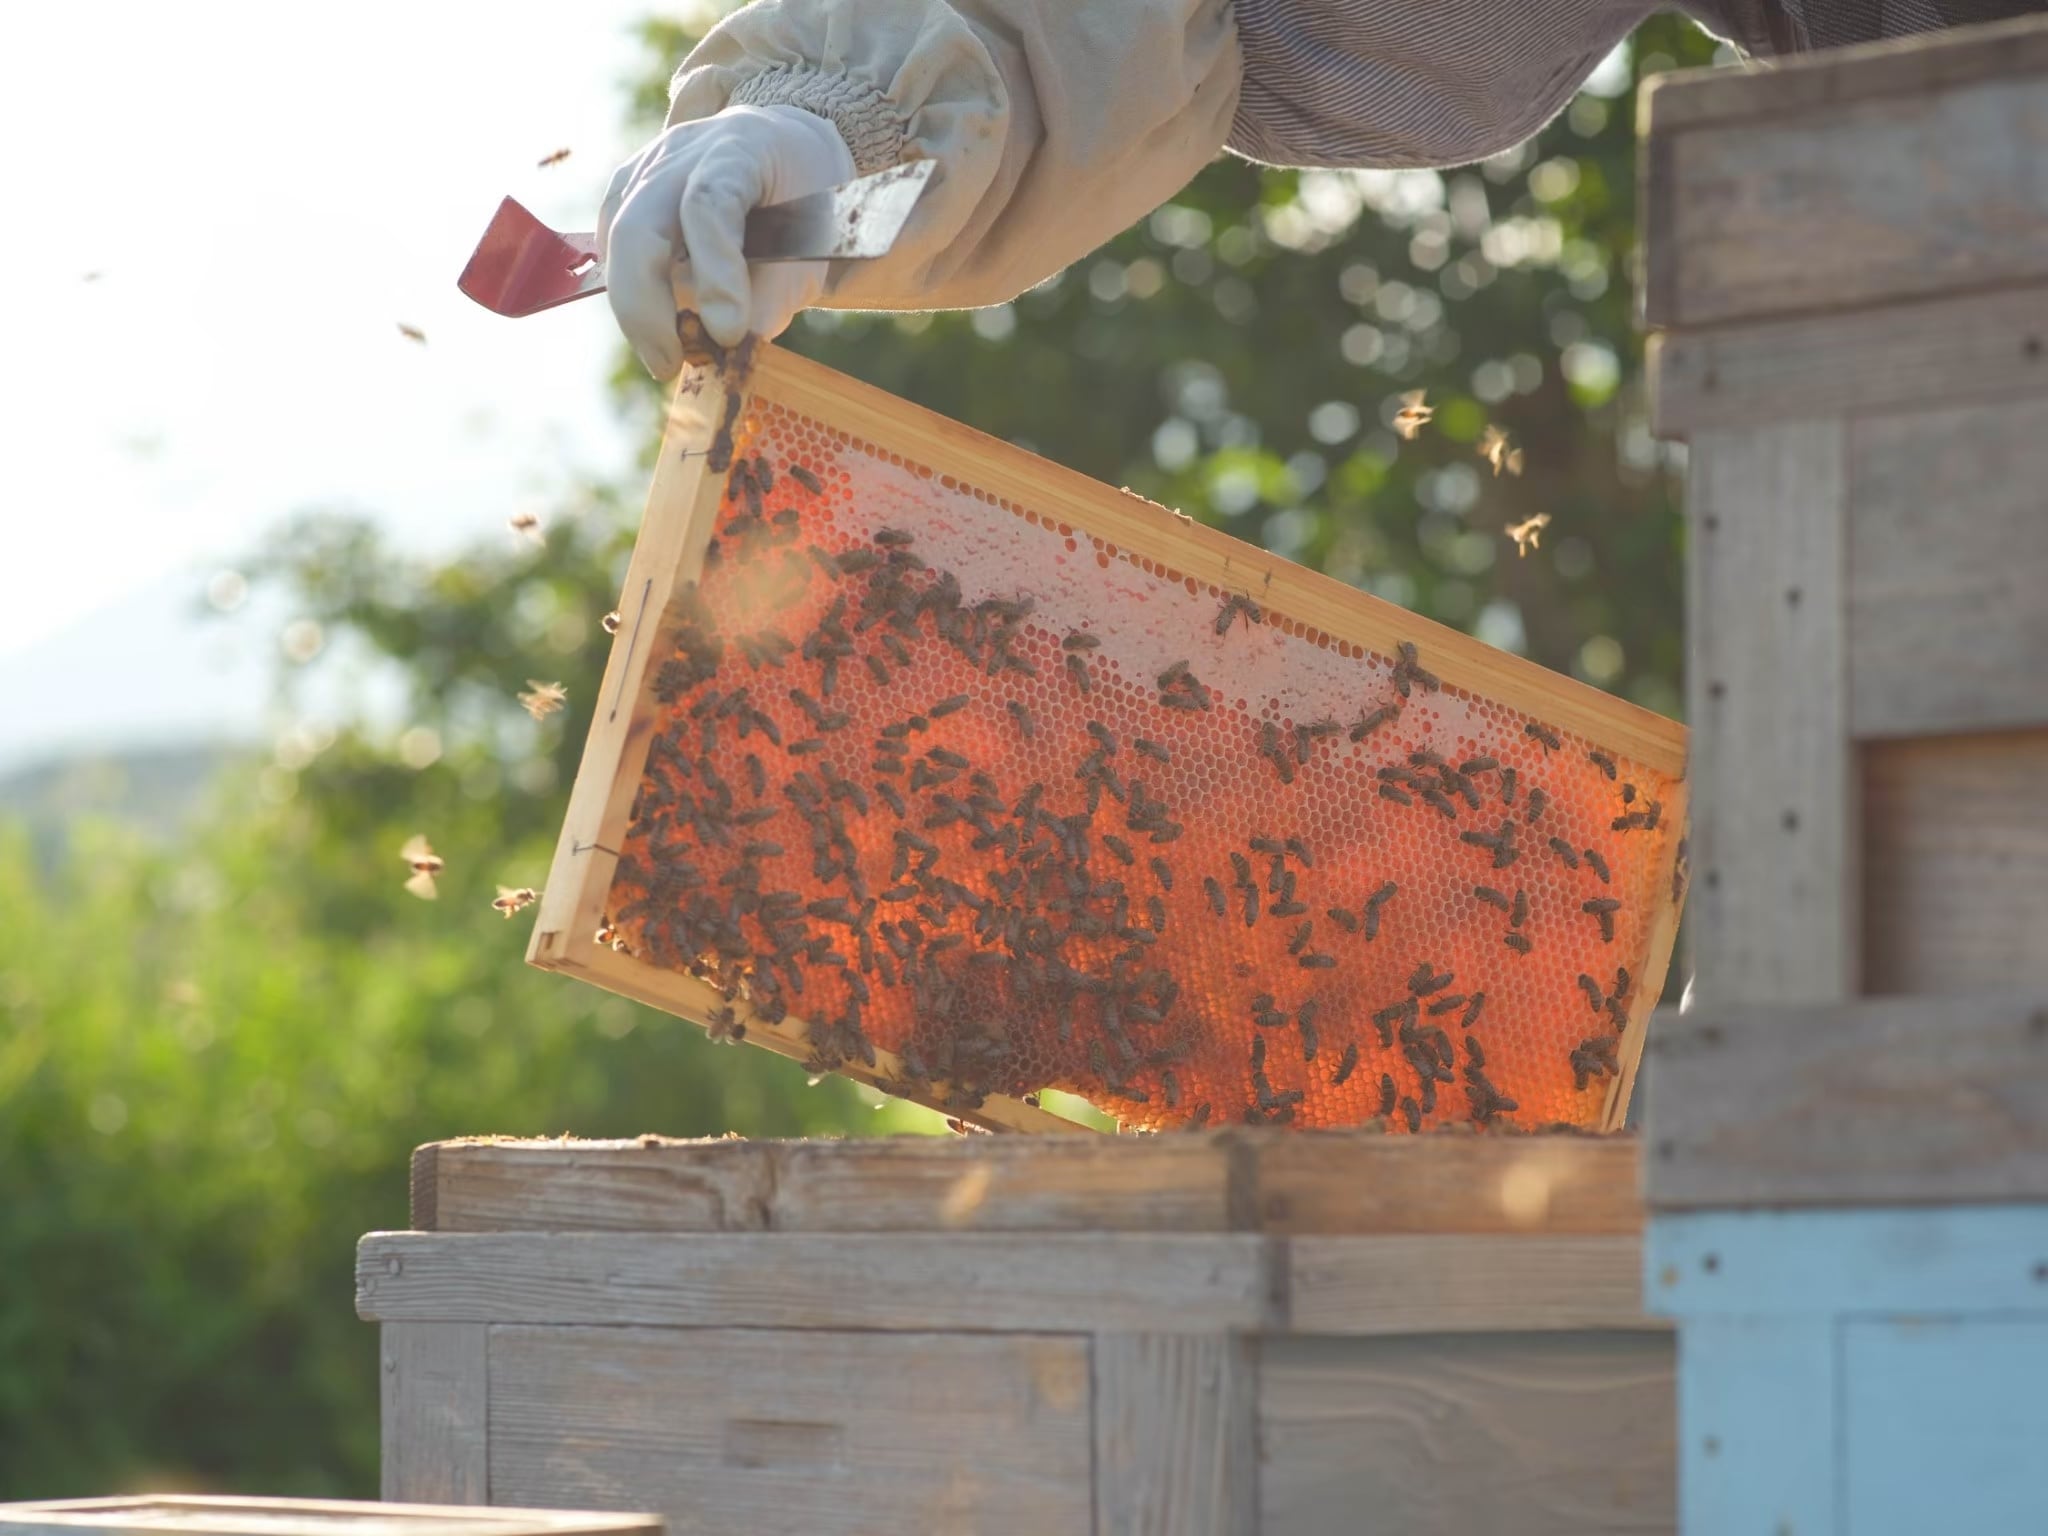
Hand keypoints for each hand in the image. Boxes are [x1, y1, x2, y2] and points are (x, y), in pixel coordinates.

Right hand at [598, 103, 855, 375]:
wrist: (787, 153)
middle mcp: (682, 152)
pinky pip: (611, 244)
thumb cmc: (805, 206)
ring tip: (665, 356)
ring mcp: (646, 168)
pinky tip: (652, 326)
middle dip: (644, 306)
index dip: (715, 273)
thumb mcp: (814, 247)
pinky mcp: (626, 191)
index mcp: (740, 149)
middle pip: (636, 225)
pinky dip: (629, 292)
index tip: (729, 335)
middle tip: (669, 365)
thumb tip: (731, 348)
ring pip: (615, 238)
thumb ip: (776, 294)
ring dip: (633, 308)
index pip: (708, 205)